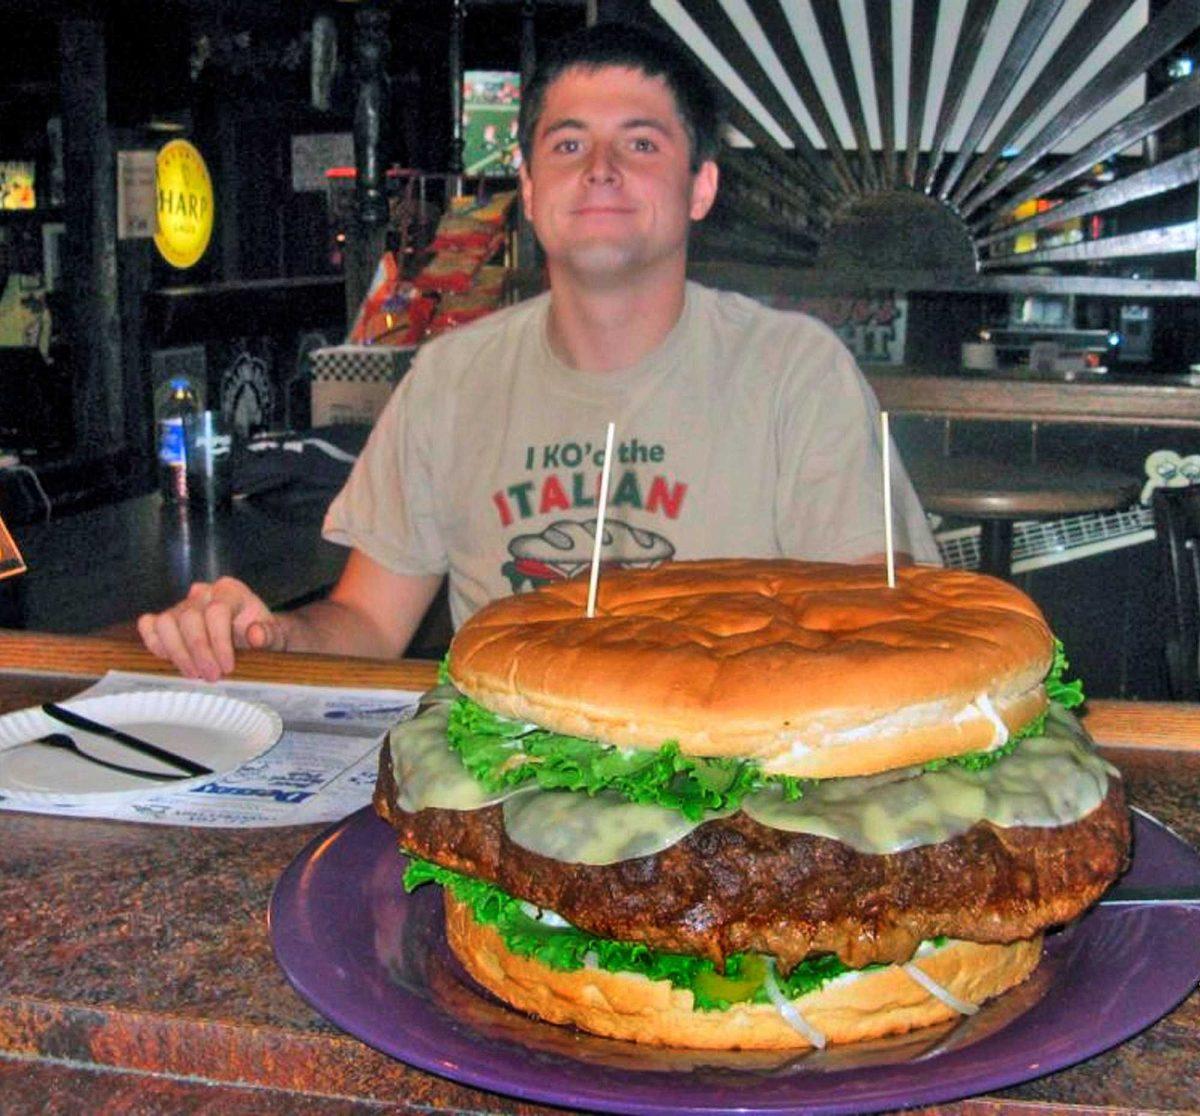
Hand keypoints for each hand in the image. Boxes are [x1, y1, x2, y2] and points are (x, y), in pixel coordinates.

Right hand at [137, 577, 284, 680]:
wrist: (251, 637)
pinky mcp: (166, 619)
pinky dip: (155, 644)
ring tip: (194, 674)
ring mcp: (182, 605)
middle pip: (189, 618)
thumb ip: (269, 634)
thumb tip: (256, 635)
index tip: (227, 667)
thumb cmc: (261, 635)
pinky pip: (149, 626)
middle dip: (199, 652)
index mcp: (231, 591)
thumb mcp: (274, 636)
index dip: (219, 642)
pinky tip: (171, 661)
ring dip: (177, 652)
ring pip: (165, 622)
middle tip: (211, 677)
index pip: (217, 611)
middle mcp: (203, 593)